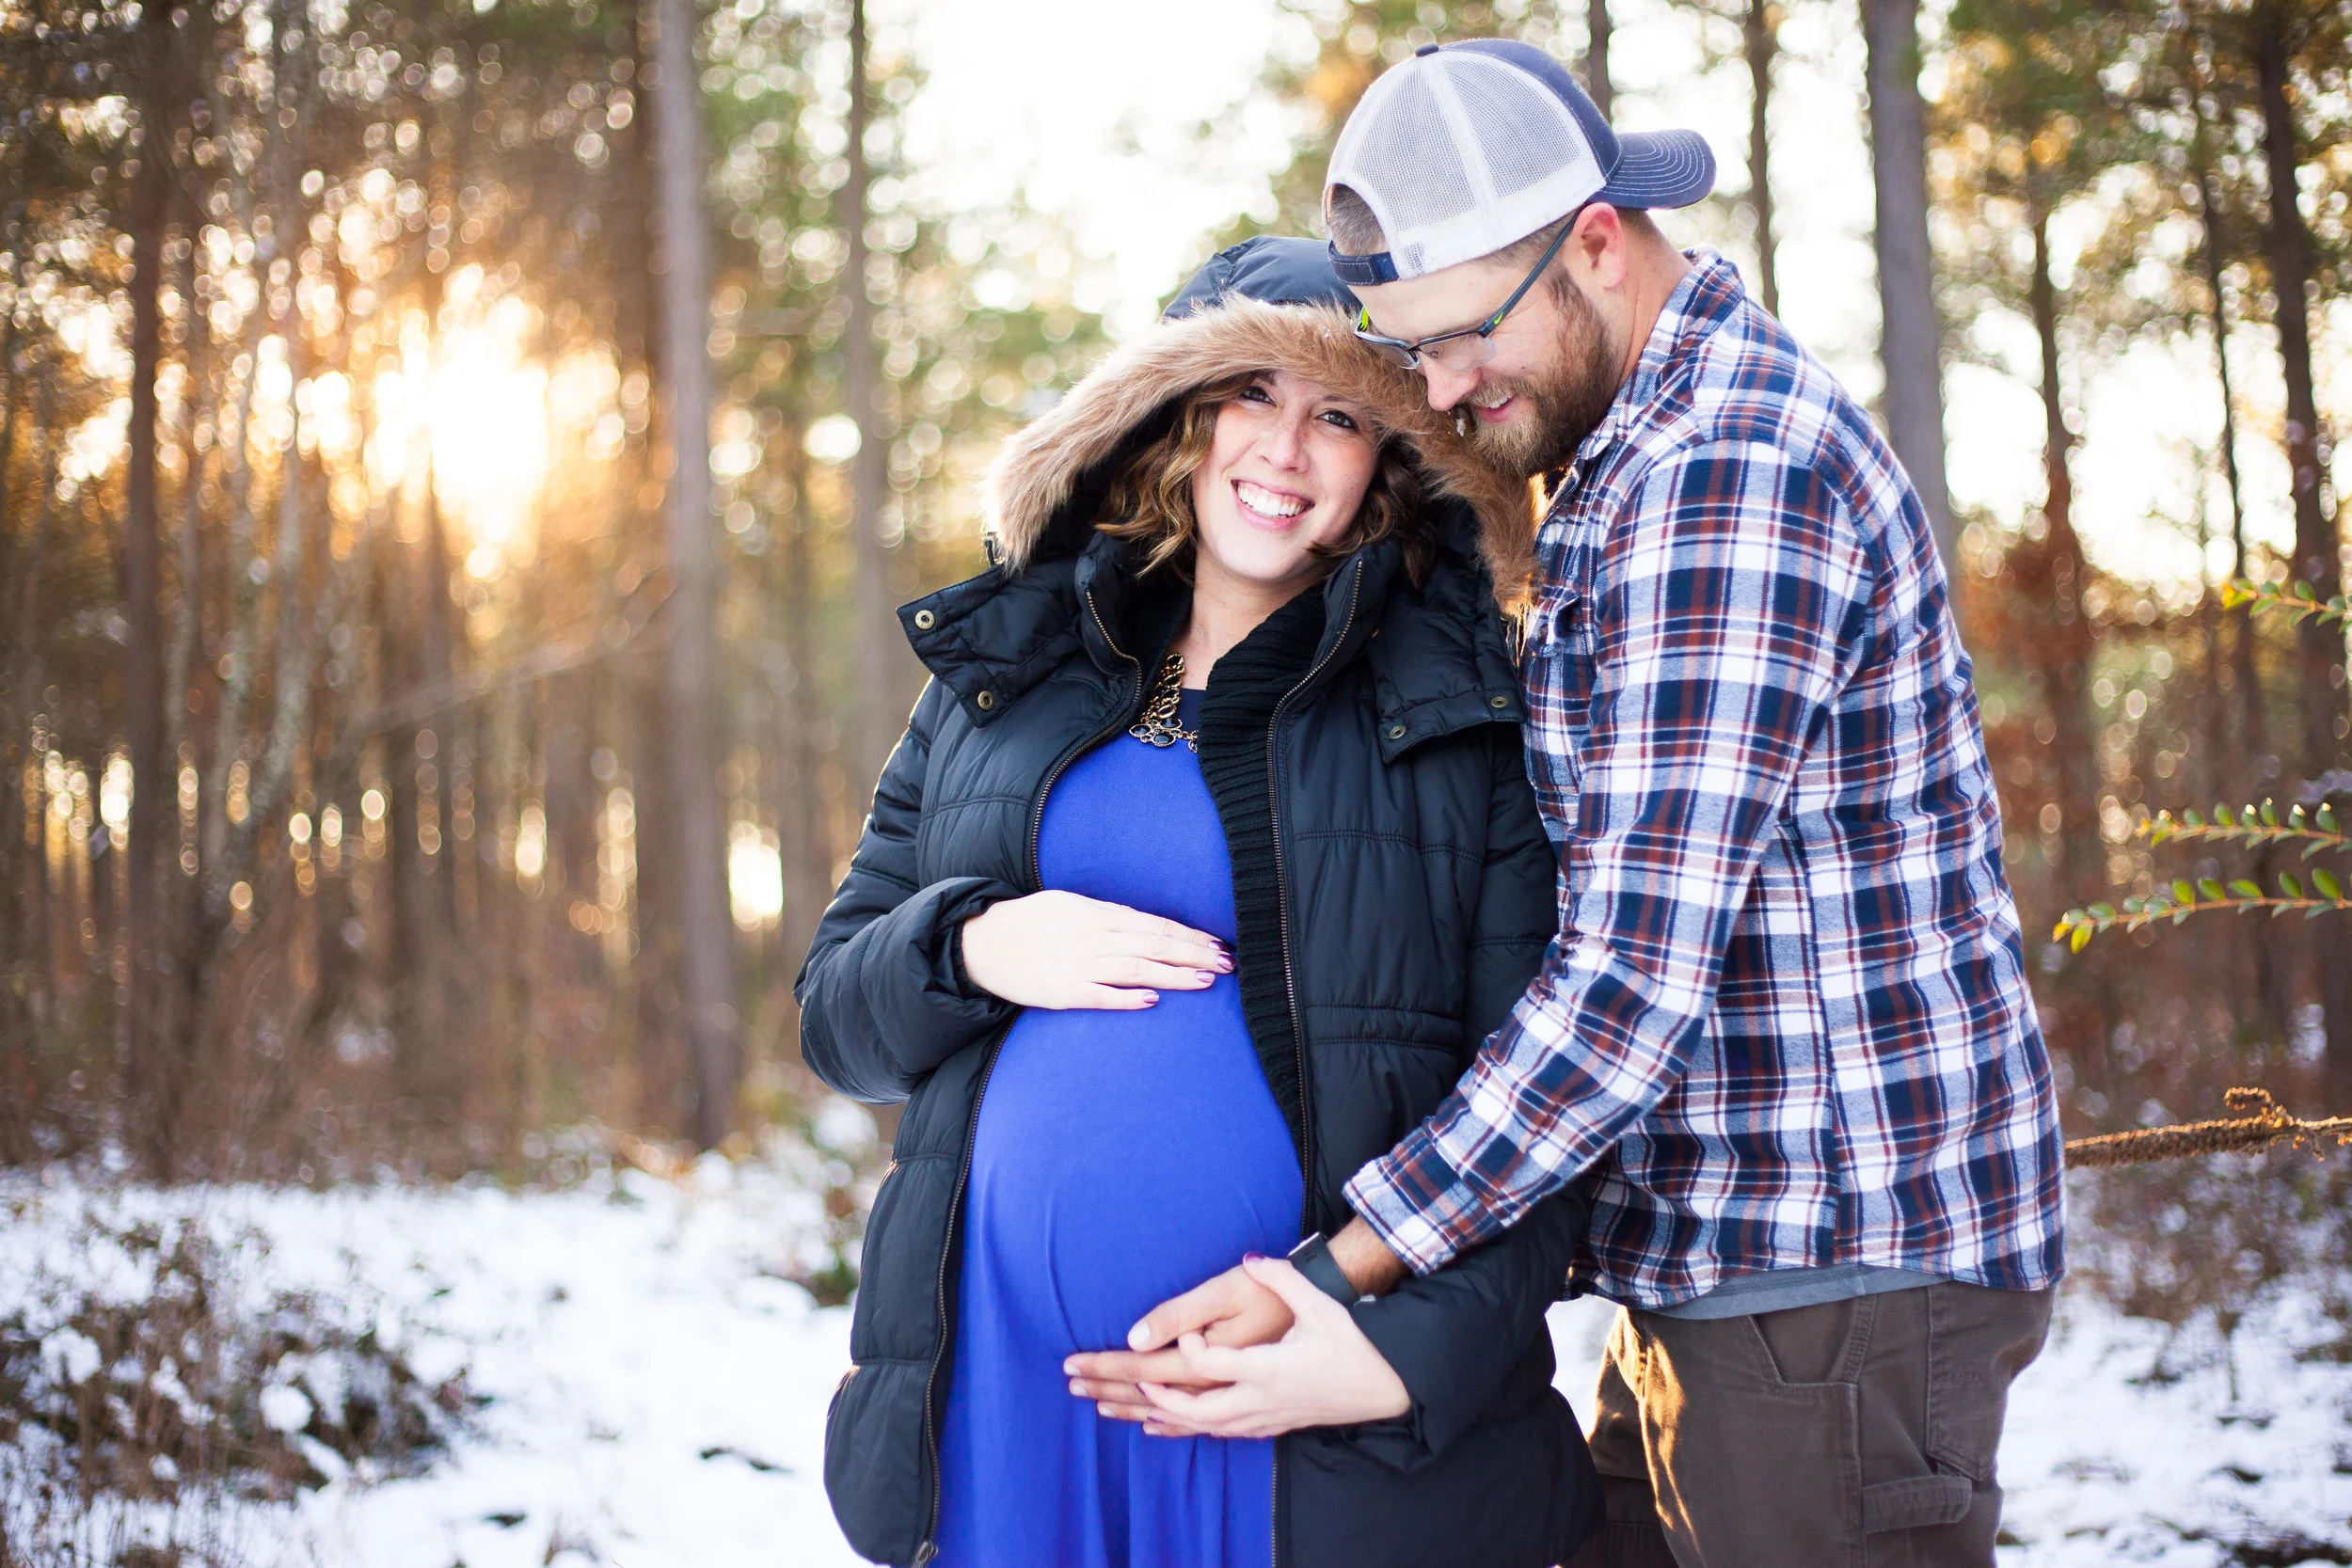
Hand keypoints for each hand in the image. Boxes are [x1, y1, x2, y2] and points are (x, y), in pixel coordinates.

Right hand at [959, 891, 1229, 1010]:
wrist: (982, 944)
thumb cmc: (1031, 923)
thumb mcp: (1070, 904)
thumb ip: (1108, 915)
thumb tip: (1148, 925)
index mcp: (1096, 914)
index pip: (1154, 925)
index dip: (1188, 935)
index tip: (1217, 944)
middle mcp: (1091, 938)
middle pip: (1153, 945)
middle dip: (1193, 955)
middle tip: (1227, 964)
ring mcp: (1076, 966)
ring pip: (1135, 970)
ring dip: (1173, 976)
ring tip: (1206, 981)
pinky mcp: (1060, 993)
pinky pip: (1098, 996)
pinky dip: (1125, 997)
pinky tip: (1152, 1000)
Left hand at [1132, 1256, 1411, 1438]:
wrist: (1382, 1384)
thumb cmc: (1350, 1341)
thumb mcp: (1318, 1305)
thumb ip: (1283, 1278)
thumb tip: (1252, 1260)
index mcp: (1266, 1369)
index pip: (1207, 1364)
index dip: (1188, 1344)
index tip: (1187, 1328)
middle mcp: (1259, 1400)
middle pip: (1193, 1408)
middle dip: (1149, 1396)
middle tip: (1117, 1380)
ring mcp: (1263, 1418)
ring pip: (1203, 1427)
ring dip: (1161, 1416)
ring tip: (1121, 1407)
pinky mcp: (1270, 1425)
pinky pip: (1220, 1434)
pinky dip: (1187, 1430)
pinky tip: (1165, 1427)